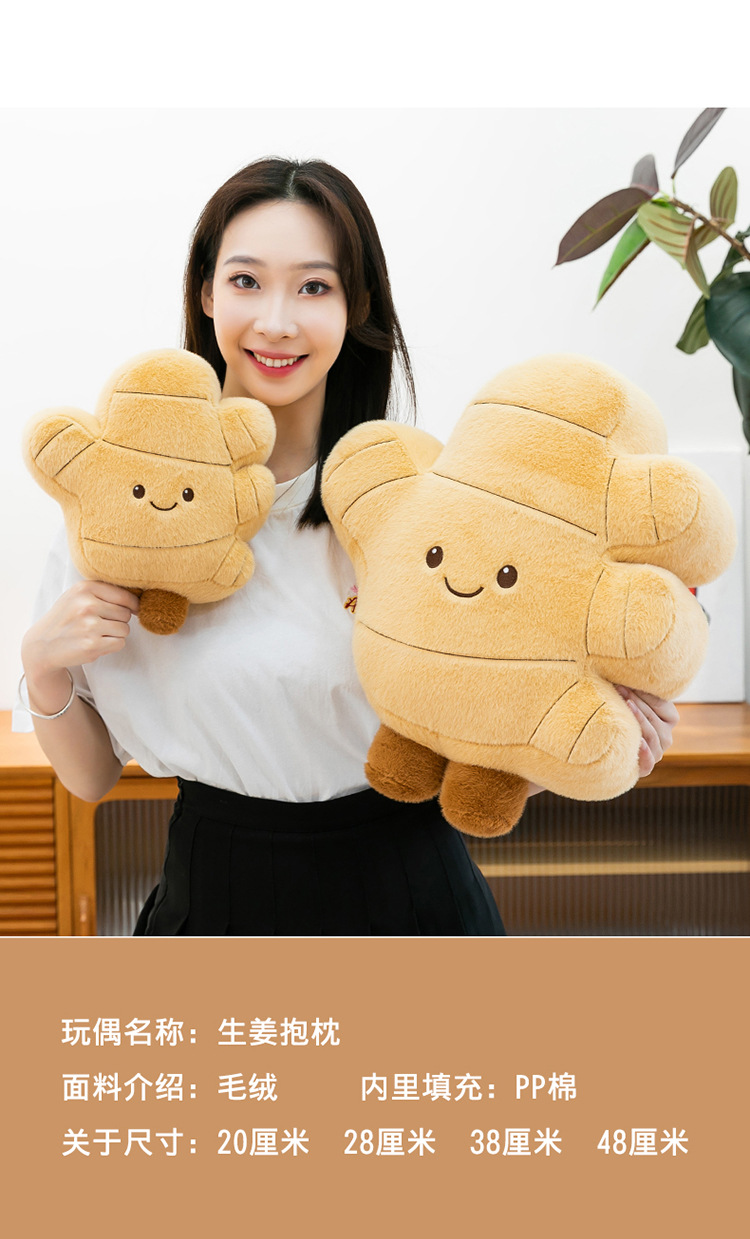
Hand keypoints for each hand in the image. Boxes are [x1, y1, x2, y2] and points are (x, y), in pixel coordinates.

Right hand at [22, 581, 139, 709]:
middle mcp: (87, 604)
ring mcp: (89, 625)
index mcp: (85, 588)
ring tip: (97, 634)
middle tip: (102, 625)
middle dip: (119, 621)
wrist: (43, 645)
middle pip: (126, 613)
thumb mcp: (78, 596)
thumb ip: (104, 593)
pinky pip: (120, 643)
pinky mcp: (92, 644)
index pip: (125, 595)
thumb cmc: (66, 619)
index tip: (131, 610)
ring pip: (125, 629)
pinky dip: (112, 646)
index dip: (132, 605)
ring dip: (116, 634)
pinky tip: (96, 643)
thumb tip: (139, 600)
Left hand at [615, 685, 678, 777]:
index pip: (661, 704)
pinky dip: (644, 752)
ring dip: (638, 719)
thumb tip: (624, 670)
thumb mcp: (631, 700)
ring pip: (651, 734)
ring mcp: (658, 752)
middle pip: (653, 717)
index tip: (627, 680)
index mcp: (669, 718)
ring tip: (625, 706)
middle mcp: (666, 736)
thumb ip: (635, 689)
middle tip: (619, 687)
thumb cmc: (622, 715)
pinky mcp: (646, 768)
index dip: (645, 692)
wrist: (609, 750)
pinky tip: (637, 741)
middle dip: (635, 700)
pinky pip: (648, 762)